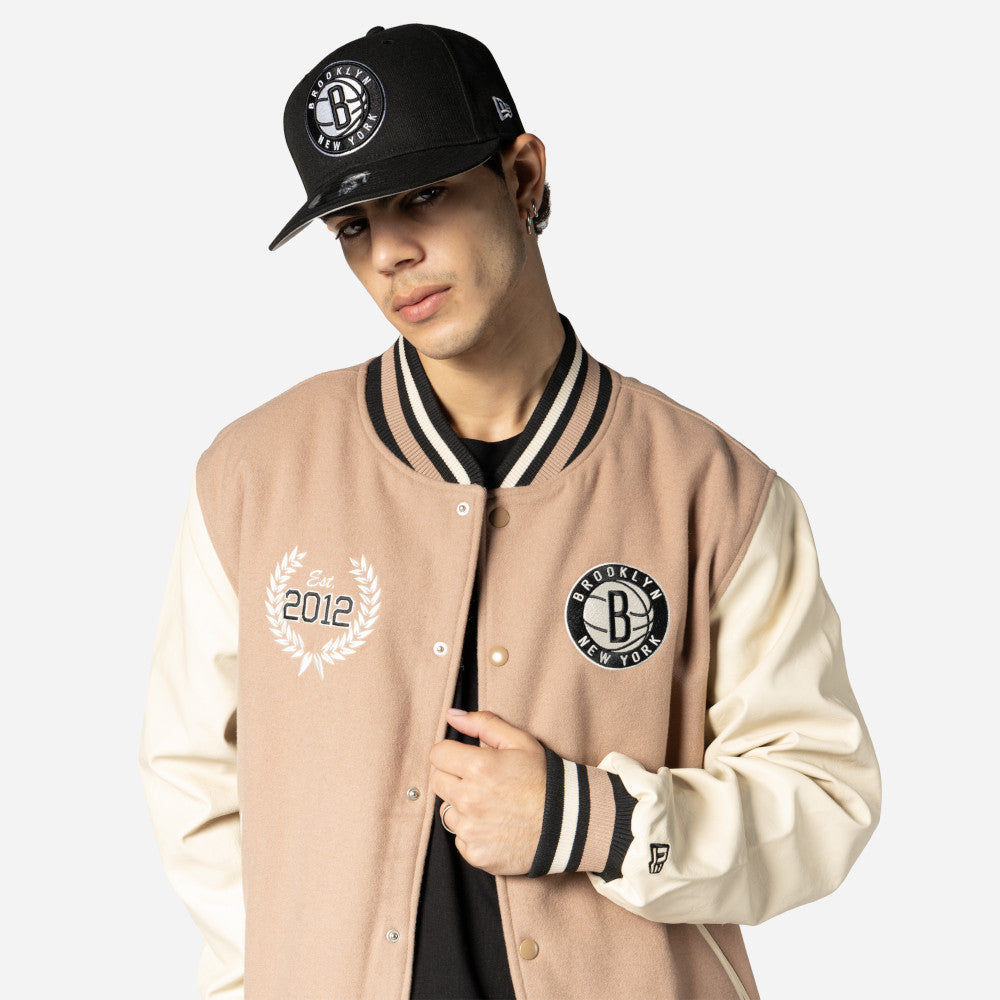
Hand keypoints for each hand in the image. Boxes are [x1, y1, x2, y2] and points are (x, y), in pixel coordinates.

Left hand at [428, 709, 545, 875]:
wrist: (568, 825)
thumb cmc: (543, 779)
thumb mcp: (519, 742)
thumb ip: (483, 724)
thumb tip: (451, 715)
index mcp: (478, 767)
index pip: (437, 754)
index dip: (451, 753)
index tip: (465, 758)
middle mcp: (469, 799)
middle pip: (437, 781)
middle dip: (453, 777)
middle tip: (480, 780)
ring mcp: (471, 829)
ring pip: (447, 811)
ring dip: (462, 807)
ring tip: (491, 805)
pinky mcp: (475, 854)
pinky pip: (460, 838)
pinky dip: (472, 832)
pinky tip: (495, 826)